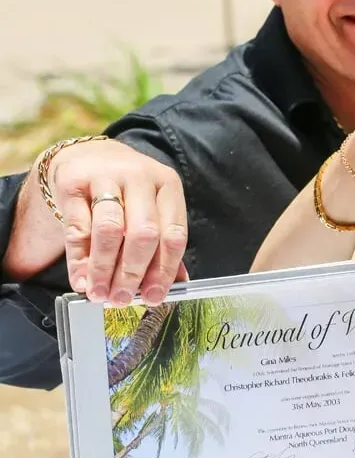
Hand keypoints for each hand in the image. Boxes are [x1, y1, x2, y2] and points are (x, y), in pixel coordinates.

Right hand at [46, 140, 188, 305]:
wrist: (87, 158)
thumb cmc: (127, 194)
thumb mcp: (152, 210)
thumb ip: (163, 245)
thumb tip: (178, 284)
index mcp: (167, 185)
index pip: (173, 234)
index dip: (164, 270)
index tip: (153, 297)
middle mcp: (140, 177)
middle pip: (143, 233)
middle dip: (133, 273)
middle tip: (121, 299)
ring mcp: (106, 176)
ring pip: (110, 230)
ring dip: (104, 269)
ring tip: (99, 294)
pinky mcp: (74, 182)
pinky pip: (78, 228)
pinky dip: (79, 260)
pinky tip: (81, 280)